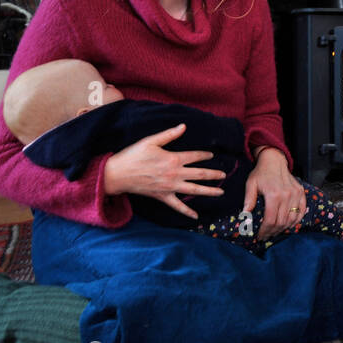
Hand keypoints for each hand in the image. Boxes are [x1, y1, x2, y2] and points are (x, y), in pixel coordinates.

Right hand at [102, 123, 226, 219]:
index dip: (205, 156)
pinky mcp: (163, 196)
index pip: (195, 156)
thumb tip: (184, 126)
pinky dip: (187, 211)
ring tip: (221, 192)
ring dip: (209, 191)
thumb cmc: (133, 155)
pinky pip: (178, 206)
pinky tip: (196, 216)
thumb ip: (169, 134)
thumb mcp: (151, 141)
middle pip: (200, 174)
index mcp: (173, 159)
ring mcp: (170, 187)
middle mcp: (175, 174)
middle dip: (214, 174)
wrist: (118, 174)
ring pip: (194, 190)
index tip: (212, 156)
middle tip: (224, 174)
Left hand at [244, 148, 304, 239]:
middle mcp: (287, 196)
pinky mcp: (301, 194)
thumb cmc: (261, 173)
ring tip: (274, 232)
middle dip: (272, 232)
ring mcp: (296, 195)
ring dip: (283, 229)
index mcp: (274, 195)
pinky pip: (301, 212)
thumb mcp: (251, 184)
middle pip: (281, 222)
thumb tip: (245, 216)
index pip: (270, 220)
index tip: (260, 236)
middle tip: (266, 236)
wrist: (274, 161)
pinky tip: (287, 225)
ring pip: (292, 219)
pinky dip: (295, 221)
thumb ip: (249, 200)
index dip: (264, 231)